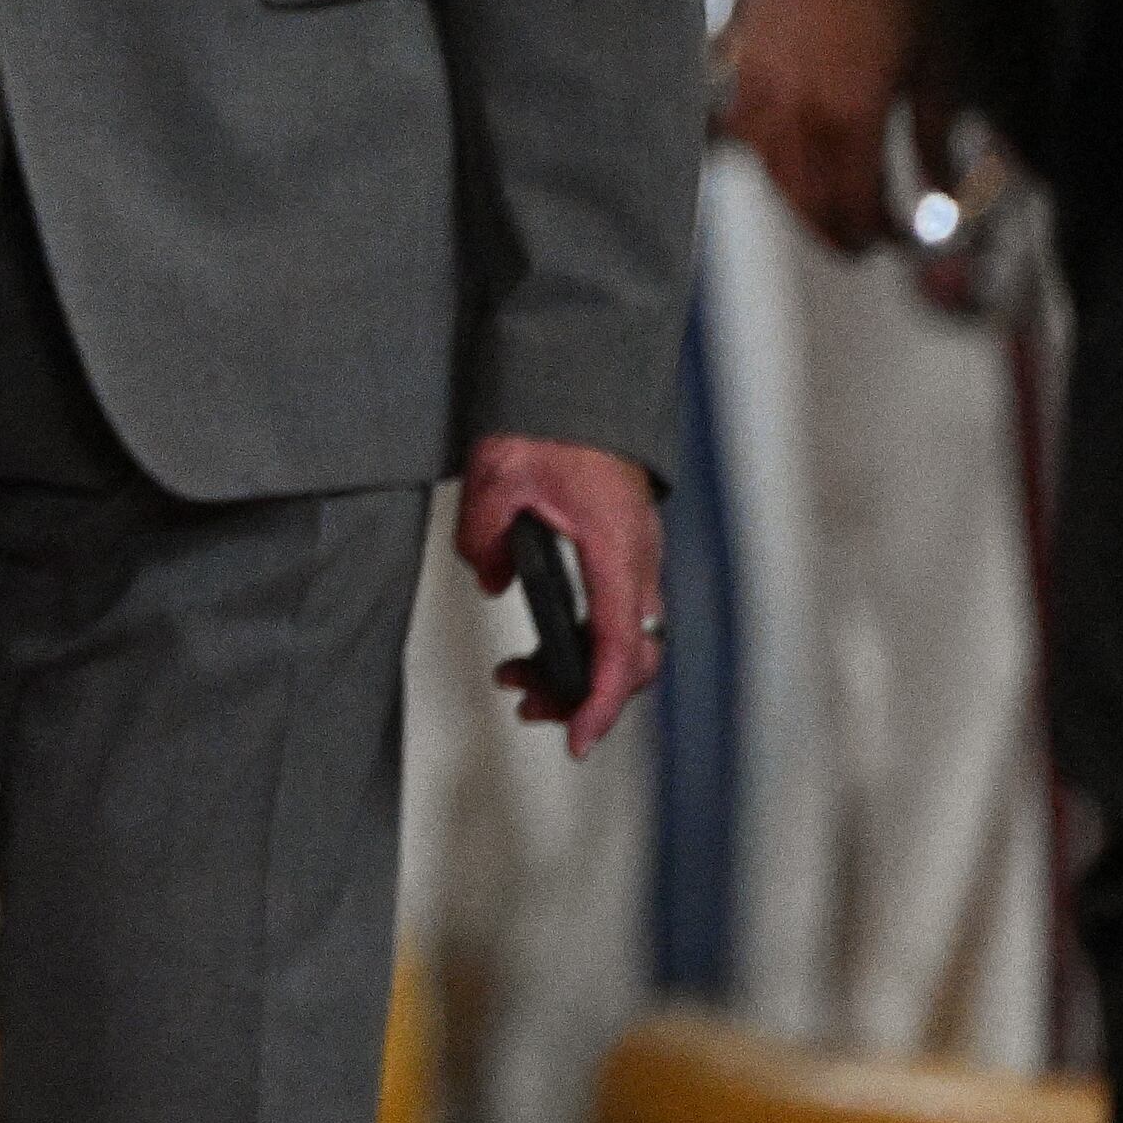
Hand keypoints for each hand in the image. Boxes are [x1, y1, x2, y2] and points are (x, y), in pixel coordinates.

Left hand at [457, 435, 666, 758]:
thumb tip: (489, 579)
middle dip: (583, 696)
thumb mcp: (495, 479)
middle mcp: (637, 561)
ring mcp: (636, 556)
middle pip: (631, 657)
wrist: (579, 384)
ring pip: (625, 639)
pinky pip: (616, 613)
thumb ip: (485, 538)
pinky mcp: (625, 550)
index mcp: (616, 550)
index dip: (600, 703)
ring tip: (519, 676)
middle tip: (527, 704)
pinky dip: (584, 638)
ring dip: (579, 668)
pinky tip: (542, 640)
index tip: (578, 738)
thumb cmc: (550, 423)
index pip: (618, 648)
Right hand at [721, 0, 932, 253]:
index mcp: (851, 119)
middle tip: (865, 242)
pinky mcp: (740, 74)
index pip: (859, 207)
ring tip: (830, 208)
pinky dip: (767, 161)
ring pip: (773, 178)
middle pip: (810, 205)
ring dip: (802, 204)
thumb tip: (943, 195)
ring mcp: (761, 96)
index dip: (880, 235)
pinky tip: (788, 161)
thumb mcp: (934, 69)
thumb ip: (933, 140)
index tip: (901, 239)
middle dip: (840, 233)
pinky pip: (745, 139)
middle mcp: (798, 116)